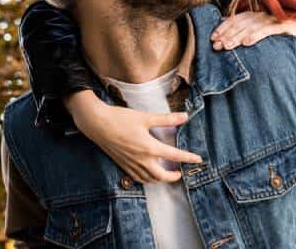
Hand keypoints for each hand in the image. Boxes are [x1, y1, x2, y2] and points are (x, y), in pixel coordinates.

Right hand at [65, 90, 202, 183]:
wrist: (97, 124)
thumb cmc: (121, 119)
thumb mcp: (146, 117)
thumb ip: (167, 119)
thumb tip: (185, 116)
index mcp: (149, 148)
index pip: (174, 155)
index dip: (188, 158)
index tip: (198, 160)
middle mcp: (141, 160)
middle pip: (161, 176)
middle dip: (173, 176)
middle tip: (181, 172)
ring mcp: (131, 164)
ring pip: (149, 179)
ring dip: (160, 179)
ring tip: (167, 174)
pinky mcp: (123, 165)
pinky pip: (138, 178)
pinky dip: (147, 179)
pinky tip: (149, 174)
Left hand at [211, 11, 295, 52]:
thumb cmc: (283, 41)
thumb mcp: (263, 38)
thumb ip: (249, 37)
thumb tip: (227, 43)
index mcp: (258, 16)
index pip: (237, 18)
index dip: (224, 26)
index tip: (213, 37)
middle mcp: (265, 15)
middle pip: (242, 22)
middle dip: (228, 34)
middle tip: (217, 45)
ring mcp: (275, 19)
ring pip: (253, 25)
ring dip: (239, 36)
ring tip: (228, 45)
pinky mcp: (285, 26)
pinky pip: (269, 29)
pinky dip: (257, 35)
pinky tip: (248, 42)